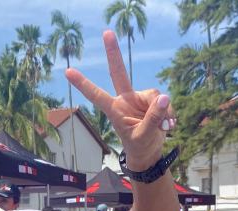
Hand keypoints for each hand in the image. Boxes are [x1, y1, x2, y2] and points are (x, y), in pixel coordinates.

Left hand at [65, 30, 174, 170]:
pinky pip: (165, 101)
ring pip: (155, 94)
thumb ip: (153, 118)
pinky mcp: (153, 100)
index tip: (68, 71)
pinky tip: (168, 124)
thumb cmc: (140, 145)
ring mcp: (139, 98)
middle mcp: (125, 100)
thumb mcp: (144, 136)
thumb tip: (165, 98)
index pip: (97, 95)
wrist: (149, 151)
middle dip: (114, 53)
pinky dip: (169, 113)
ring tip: (163, 127)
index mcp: (115, 110)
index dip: (83, 84)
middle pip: (119, 73)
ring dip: (163, 112)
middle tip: (106, 32)